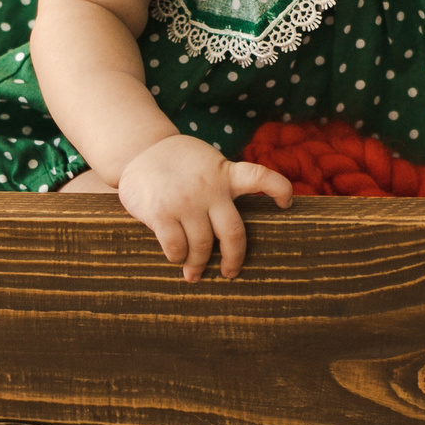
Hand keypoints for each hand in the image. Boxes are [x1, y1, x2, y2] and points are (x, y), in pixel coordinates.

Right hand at [114, 134, 292, 280]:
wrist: (138, 151)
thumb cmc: (177, 164)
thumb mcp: (205, 164)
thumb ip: (221, 186)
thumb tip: (228, 234)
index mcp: (225, 173)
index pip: (260, 177)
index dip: (279, 189)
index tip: (287, 204)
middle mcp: (209, 188)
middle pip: (233, 233)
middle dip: (234, 259)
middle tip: (229, 273)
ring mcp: (186, 200)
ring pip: (202, 246)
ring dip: (199, 264)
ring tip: (194, 273)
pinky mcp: (161, 212)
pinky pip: (176, 247)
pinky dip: (178, 258)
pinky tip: (176, 258)